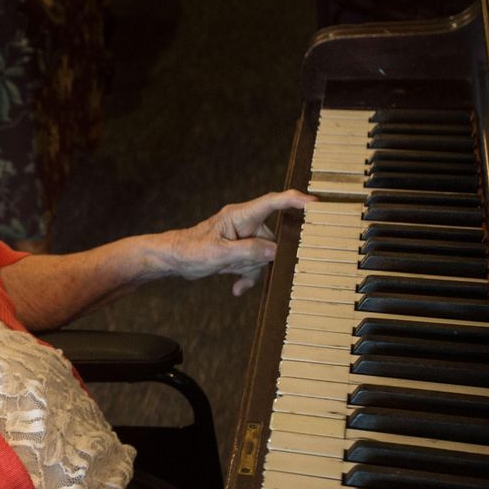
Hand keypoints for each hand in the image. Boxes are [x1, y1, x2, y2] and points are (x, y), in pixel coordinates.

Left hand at [167, 189, 312, 295]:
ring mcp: (244, 238)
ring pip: (264, 255)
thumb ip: (249, 251)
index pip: (273, 203)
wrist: (173, 260)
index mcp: (240, 215)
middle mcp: (245, 223)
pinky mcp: (241, 251)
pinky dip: (248, 278)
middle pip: (272, 238)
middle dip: (263, 256)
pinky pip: (255, 265)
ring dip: (252, 269)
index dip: (295, 201)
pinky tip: (237, 288)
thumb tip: (276, 252)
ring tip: (232, 275)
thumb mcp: (219, 253)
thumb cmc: (189, 250)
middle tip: (241, 264)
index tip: (315, 204)